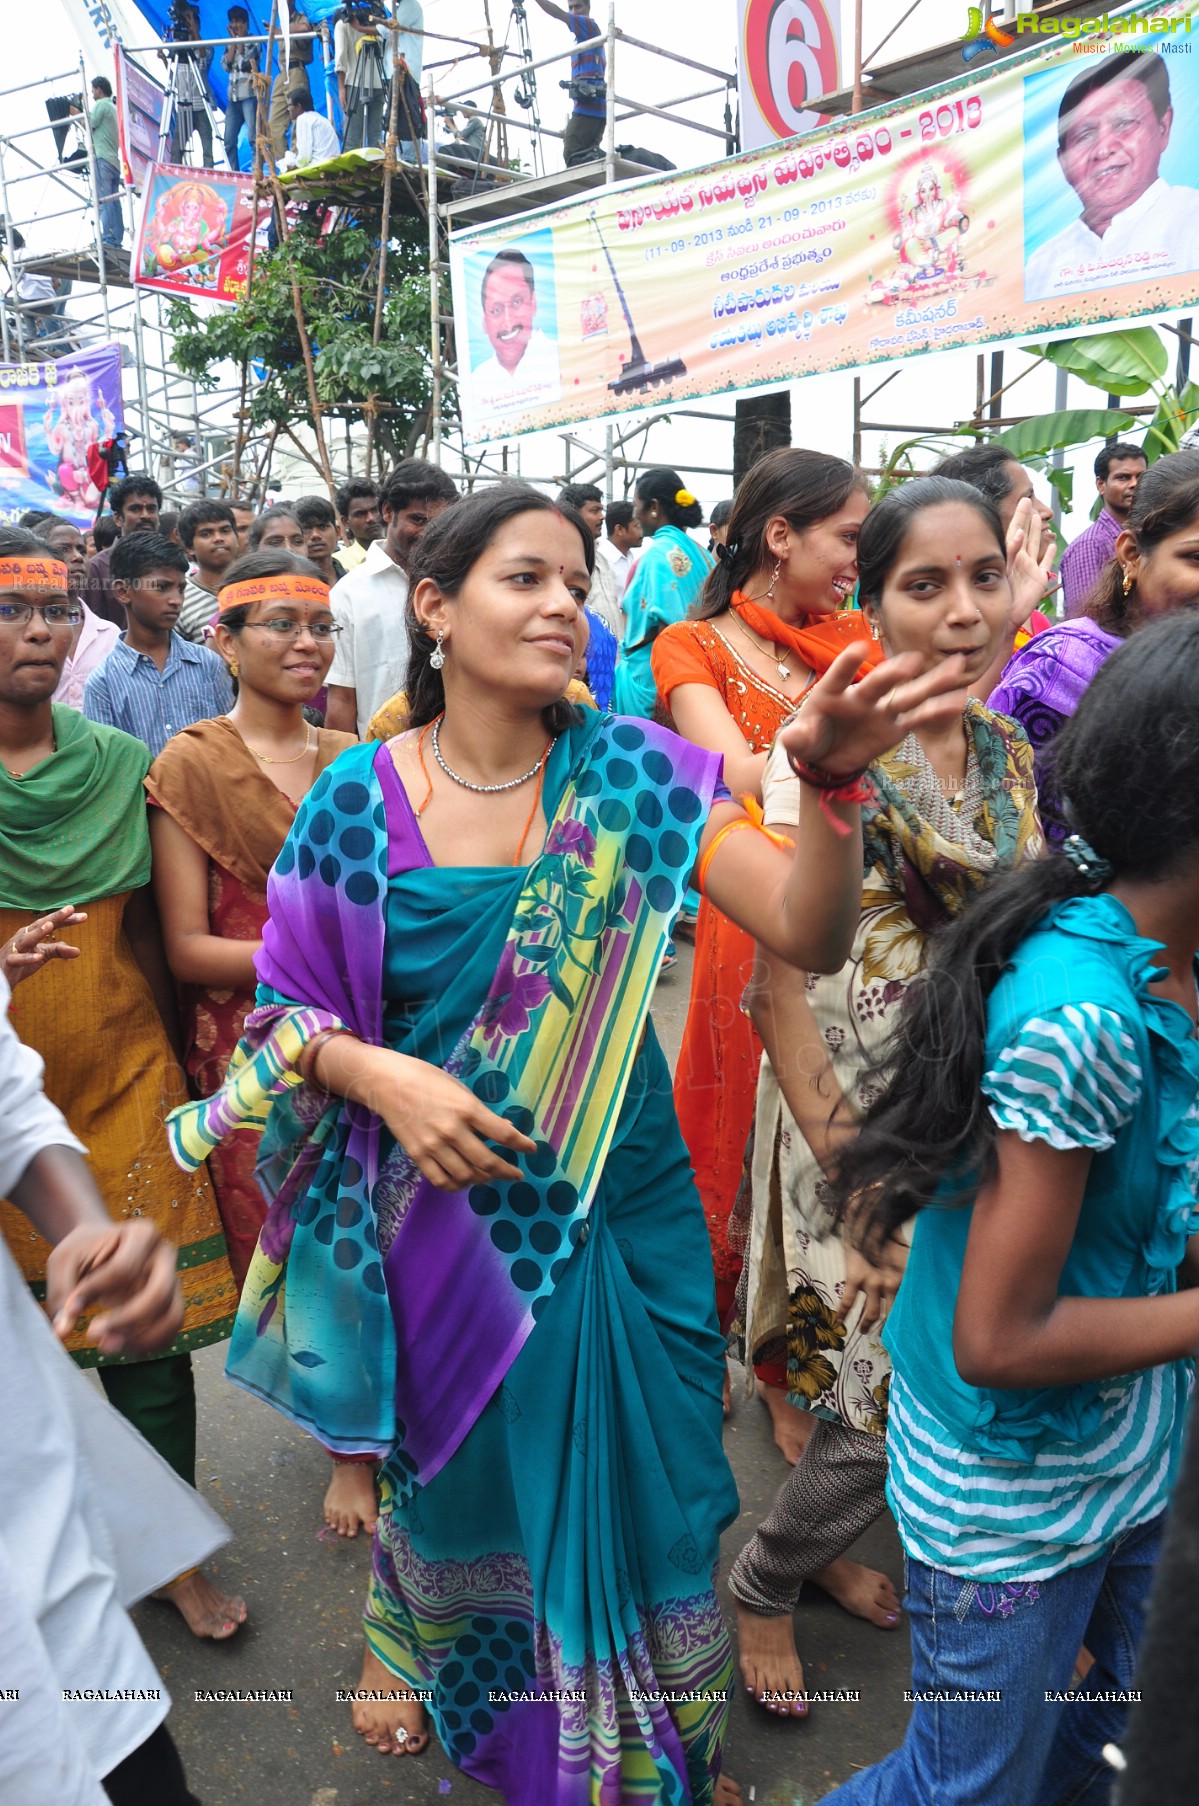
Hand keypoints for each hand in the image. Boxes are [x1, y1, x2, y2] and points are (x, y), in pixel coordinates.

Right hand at [1, 906, 86, 988]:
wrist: (0, 978)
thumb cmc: (21, 962)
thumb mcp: (42, 955)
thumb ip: (57, 951)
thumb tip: (78, 951)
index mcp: (32, 933)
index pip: (51, 923)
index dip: (67, 919)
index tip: (84, 916)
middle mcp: (23, 936)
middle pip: (40, 924)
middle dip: (55, 917)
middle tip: (70, 909)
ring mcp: (15, 949)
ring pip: (27, 938)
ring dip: (38, 932)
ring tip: (50, 925)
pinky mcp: (9, 962)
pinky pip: (18, 959)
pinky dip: (28, 957)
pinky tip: (39, 956)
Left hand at [47, 1220, 182, 1355]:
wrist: (99, 1248)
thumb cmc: (82, 1252)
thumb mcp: (64, 1262)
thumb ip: (63, 1293)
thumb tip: (63, 1331)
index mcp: (143, 1234)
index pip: (123, 1269)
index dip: (94, 1293)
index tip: (69, 1308)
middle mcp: (165, 1256)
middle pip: (159, 1294)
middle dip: (126, 1321)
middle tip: (92, 1334)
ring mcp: (173, 1280)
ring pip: (172, 1317)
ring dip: (141, 1340)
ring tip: (107, 1347)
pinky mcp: (171, 1302)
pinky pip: (171, 1331)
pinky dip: (149, 1346)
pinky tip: (121, 1347)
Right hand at [367, 1050, 537, 1191]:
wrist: (387, 1082)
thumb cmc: (426, 1079)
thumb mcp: (460, 1089)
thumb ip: (482, 1113)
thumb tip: (506, 1131)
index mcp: (467, 1108)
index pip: (503, 1135)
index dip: (522, 1146)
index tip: (531, 1150)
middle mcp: (452, 1130)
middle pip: (487, 1162)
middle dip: (507, 1171)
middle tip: (515, 1174)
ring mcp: (433, 1145)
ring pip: (466, 1176)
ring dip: (482, 1179)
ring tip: (489, 1176)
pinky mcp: (417, 1155)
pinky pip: (441, 1180)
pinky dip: (456, 1185)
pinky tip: (463, 1181)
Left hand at [778, 643, 968, 780]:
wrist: (827, 759)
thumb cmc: (810, 741)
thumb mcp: (798, 742)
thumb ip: (797, 738)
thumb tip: (790, 738)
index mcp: (832, 693)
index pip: (839, 675)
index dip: (848, 663)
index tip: (859, 648)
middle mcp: (861, 696)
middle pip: (880, 683)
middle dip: (894, 674)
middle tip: (911, 663)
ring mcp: (881, 711)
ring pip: (909, 695)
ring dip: (932, 682)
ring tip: (957, 665)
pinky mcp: (895, 728)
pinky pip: (918, 719)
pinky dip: (937, 711)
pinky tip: (958, 701)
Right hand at [838, 1238, 907, 1330]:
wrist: (868, 1216)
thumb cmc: (889, 1234)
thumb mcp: (905, 1253)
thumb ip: (906, 1272)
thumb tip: (912, 1289)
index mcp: (904, 1278)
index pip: (906, 1305)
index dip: (904, 1320)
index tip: (902, 1331)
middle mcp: (890, 1283)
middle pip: (889, 1314)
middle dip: (886, 1328)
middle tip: (882, 1336)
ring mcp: (872, 1282)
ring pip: (870, 1313)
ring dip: (866, 1325)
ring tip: (863, 1331)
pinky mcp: (854, 1277)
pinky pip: (848, 1301)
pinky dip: (842, 1314)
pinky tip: (838, 1322)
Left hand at [1005, 497, 1056, 630]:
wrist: (1007, 617)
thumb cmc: (1000, 597)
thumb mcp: (1005, 570)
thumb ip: (1011, 552)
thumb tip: (1019, 532)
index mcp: (1011, 556)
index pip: (1015, 531)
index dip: (1018, 516)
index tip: (1021, 500)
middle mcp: (1021, 559)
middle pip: (1025, 533)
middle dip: (1026, 517)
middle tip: (1027, 500)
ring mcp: (1030, 568)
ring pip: (1035, 545)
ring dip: (1037, 531)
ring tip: (1038, 516)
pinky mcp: (1039, 579)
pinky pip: (1046, 563)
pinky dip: (1050, 554)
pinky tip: (1053, 545)